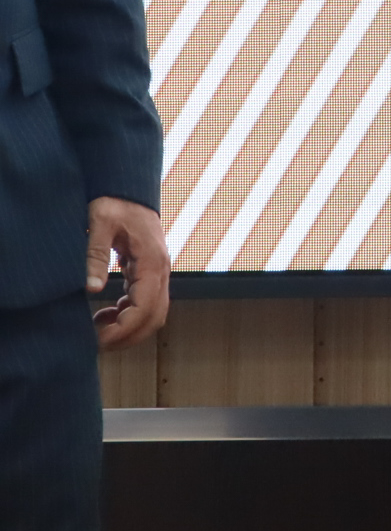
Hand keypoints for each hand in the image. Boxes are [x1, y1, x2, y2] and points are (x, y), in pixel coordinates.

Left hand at [87, 196, 169, 348]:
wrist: (128, 188)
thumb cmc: (115, 203)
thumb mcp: (100, 224)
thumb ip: (96, 256)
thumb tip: (91, 288)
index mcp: (151, 261)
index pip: (146, 307)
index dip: (125, 328)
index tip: (100, 339)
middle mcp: (160, 270)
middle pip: (156, 317)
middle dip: (129, 335)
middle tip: (99, 342)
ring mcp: (157, 272)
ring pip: (154, 313)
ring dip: (130, 327)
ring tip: (99, 327)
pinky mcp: (149, 272)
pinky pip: (146, 302)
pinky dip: (128, 314)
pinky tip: (106, 313)